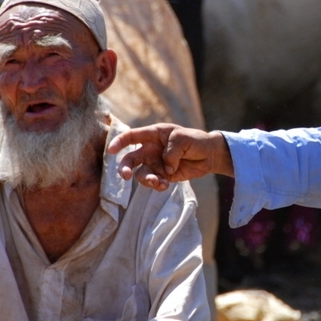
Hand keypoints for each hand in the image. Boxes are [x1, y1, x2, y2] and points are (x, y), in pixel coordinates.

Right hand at [107, 123, 233, 189]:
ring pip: (141, 174)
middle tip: (125, 176)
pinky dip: (157, 186)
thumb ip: (171, 151)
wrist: (209, 155)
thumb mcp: (184, 138)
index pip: (131, 136)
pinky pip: (154, 183)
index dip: (119, 142)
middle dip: (124, 168)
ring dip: (146, 180)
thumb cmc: (195, 140)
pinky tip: (165, 185)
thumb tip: (165, 168)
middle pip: (130, 159)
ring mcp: (156, 164)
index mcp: (153, 135)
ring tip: (157, 182)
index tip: (111, 150)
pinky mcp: (163, 176)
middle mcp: (150, 150)